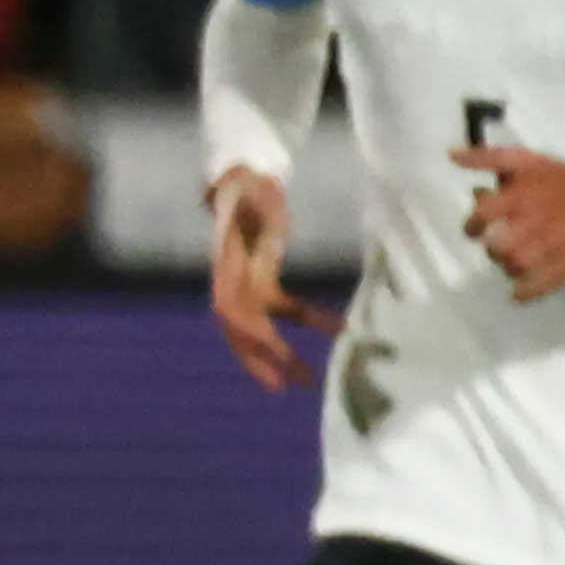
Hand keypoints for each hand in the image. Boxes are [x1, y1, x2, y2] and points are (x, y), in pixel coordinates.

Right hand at [207, 167, 330, 389]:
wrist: (242, 178)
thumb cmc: (249, 186)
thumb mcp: (254, 192)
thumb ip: (261, 207)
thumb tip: (271, 217)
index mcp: (226, 265)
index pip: (232, 308)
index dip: (250, 331)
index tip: (275, 347)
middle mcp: (231, 280)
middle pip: (240, 330)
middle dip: (259, 359)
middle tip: (285, 386)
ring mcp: (245, 283)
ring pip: (255, 329)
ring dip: (275, 356)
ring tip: (302, 381)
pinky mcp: (263, 280)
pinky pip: (281, 309)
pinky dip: (306, 320)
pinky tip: (337, 329)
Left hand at [453, 146, 564, 299]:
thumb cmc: (564, 180)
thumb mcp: (527, 160)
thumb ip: (487, 158)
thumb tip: (451, 154)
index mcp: (524, 194)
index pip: (484, 214)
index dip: (473, 225)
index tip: (475, 228)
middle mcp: (538, 220)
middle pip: (498, 245)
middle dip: (492, 247)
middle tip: (497, 244)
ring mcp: (556, 244)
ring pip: (517, 265)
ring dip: (507, 266)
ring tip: (510, 261)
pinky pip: (544, 284)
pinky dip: (526, 291)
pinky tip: (517, 294)